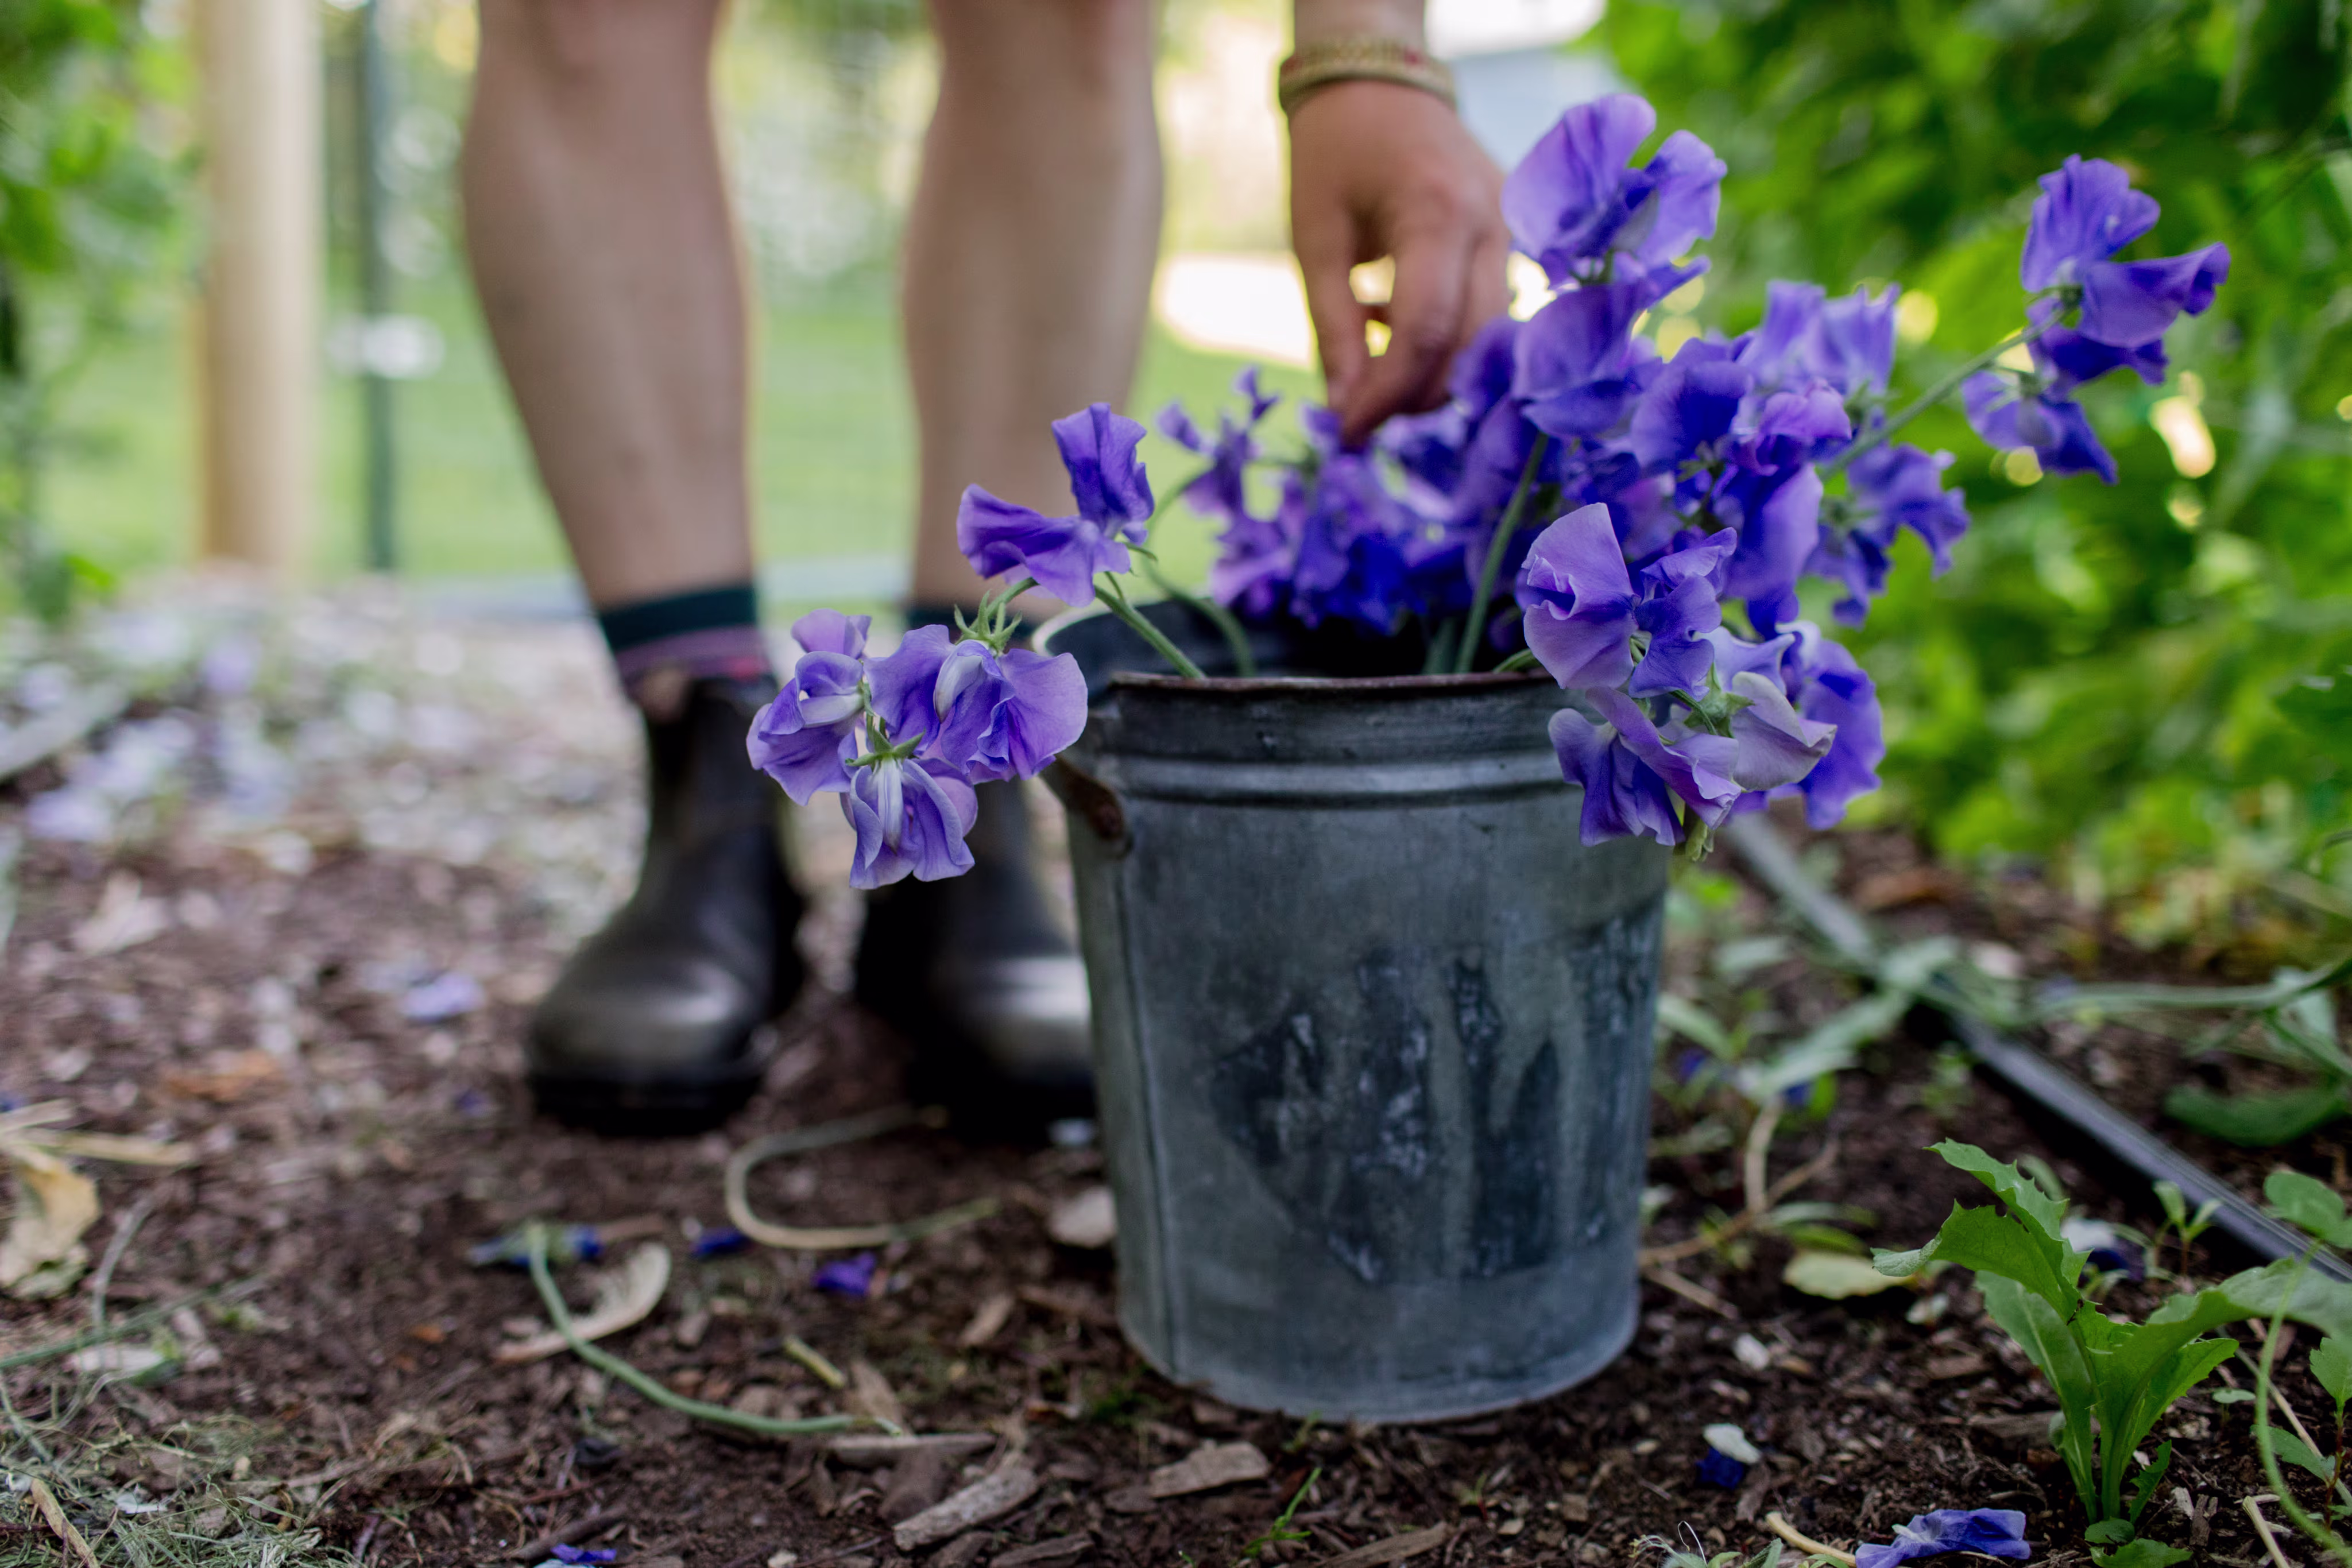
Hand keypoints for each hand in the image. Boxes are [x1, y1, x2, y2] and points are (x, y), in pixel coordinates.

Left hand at [1288, 81, 1509, 446]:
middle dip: (1413, 396)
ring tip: (1366, 341)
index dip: (1387, 396)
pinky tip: (1388, 312)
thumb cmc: (1334, 153)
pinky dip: (1441, 338)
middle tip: (1354, 408)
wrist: (1379, 81)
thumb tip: (1347, 416)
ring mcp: (1512, 230)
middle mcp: (1493, 225)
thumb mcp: (1314, 241)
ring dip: (1428, 370)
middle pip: (1470, 350)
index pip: (1426, 334)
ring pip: (1487, 342)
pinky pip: (1487, 314)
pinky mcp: (1511, 238)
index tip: (1346, 434)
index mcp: (1437, 215)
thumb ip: (1333, 331)